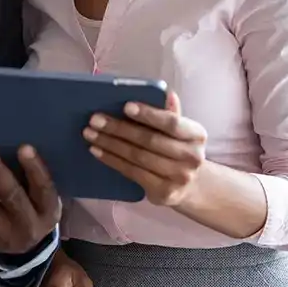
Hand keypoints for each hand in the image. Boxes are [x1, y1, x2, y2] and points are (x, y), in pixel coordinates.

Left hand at [0, 143, 60, 254]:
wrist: (25, 253)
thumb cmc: (35, 211)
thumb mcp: (45, 201)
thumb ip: (34, 180)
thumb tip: (12, 144)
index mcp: (47, 211)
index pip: (43, 188)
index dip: (34, 168)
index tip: (24, 147)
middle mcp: (25, 223)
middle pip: (10, 196)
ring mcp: (0, 232)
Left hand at [84, 91, 209, 207]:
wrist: (191, 185)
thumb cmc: (180, 149)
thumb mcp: (182, 131)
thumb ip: (172, 114)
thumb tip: (166, 93)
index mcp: (197, 135)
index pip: (171, 123)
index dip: (149, 114)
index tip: (125, 106)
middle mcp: (192, 157)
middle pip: (149, 140)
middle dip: (119, 128)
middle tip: (95, 119)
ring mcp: (179, 177)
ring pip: (137, 157)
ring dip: (110, 144)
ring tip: (90, 134)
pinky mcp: (164, 193)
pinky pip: (132, 172)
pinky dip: (112, 160)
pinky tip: (97, 151)